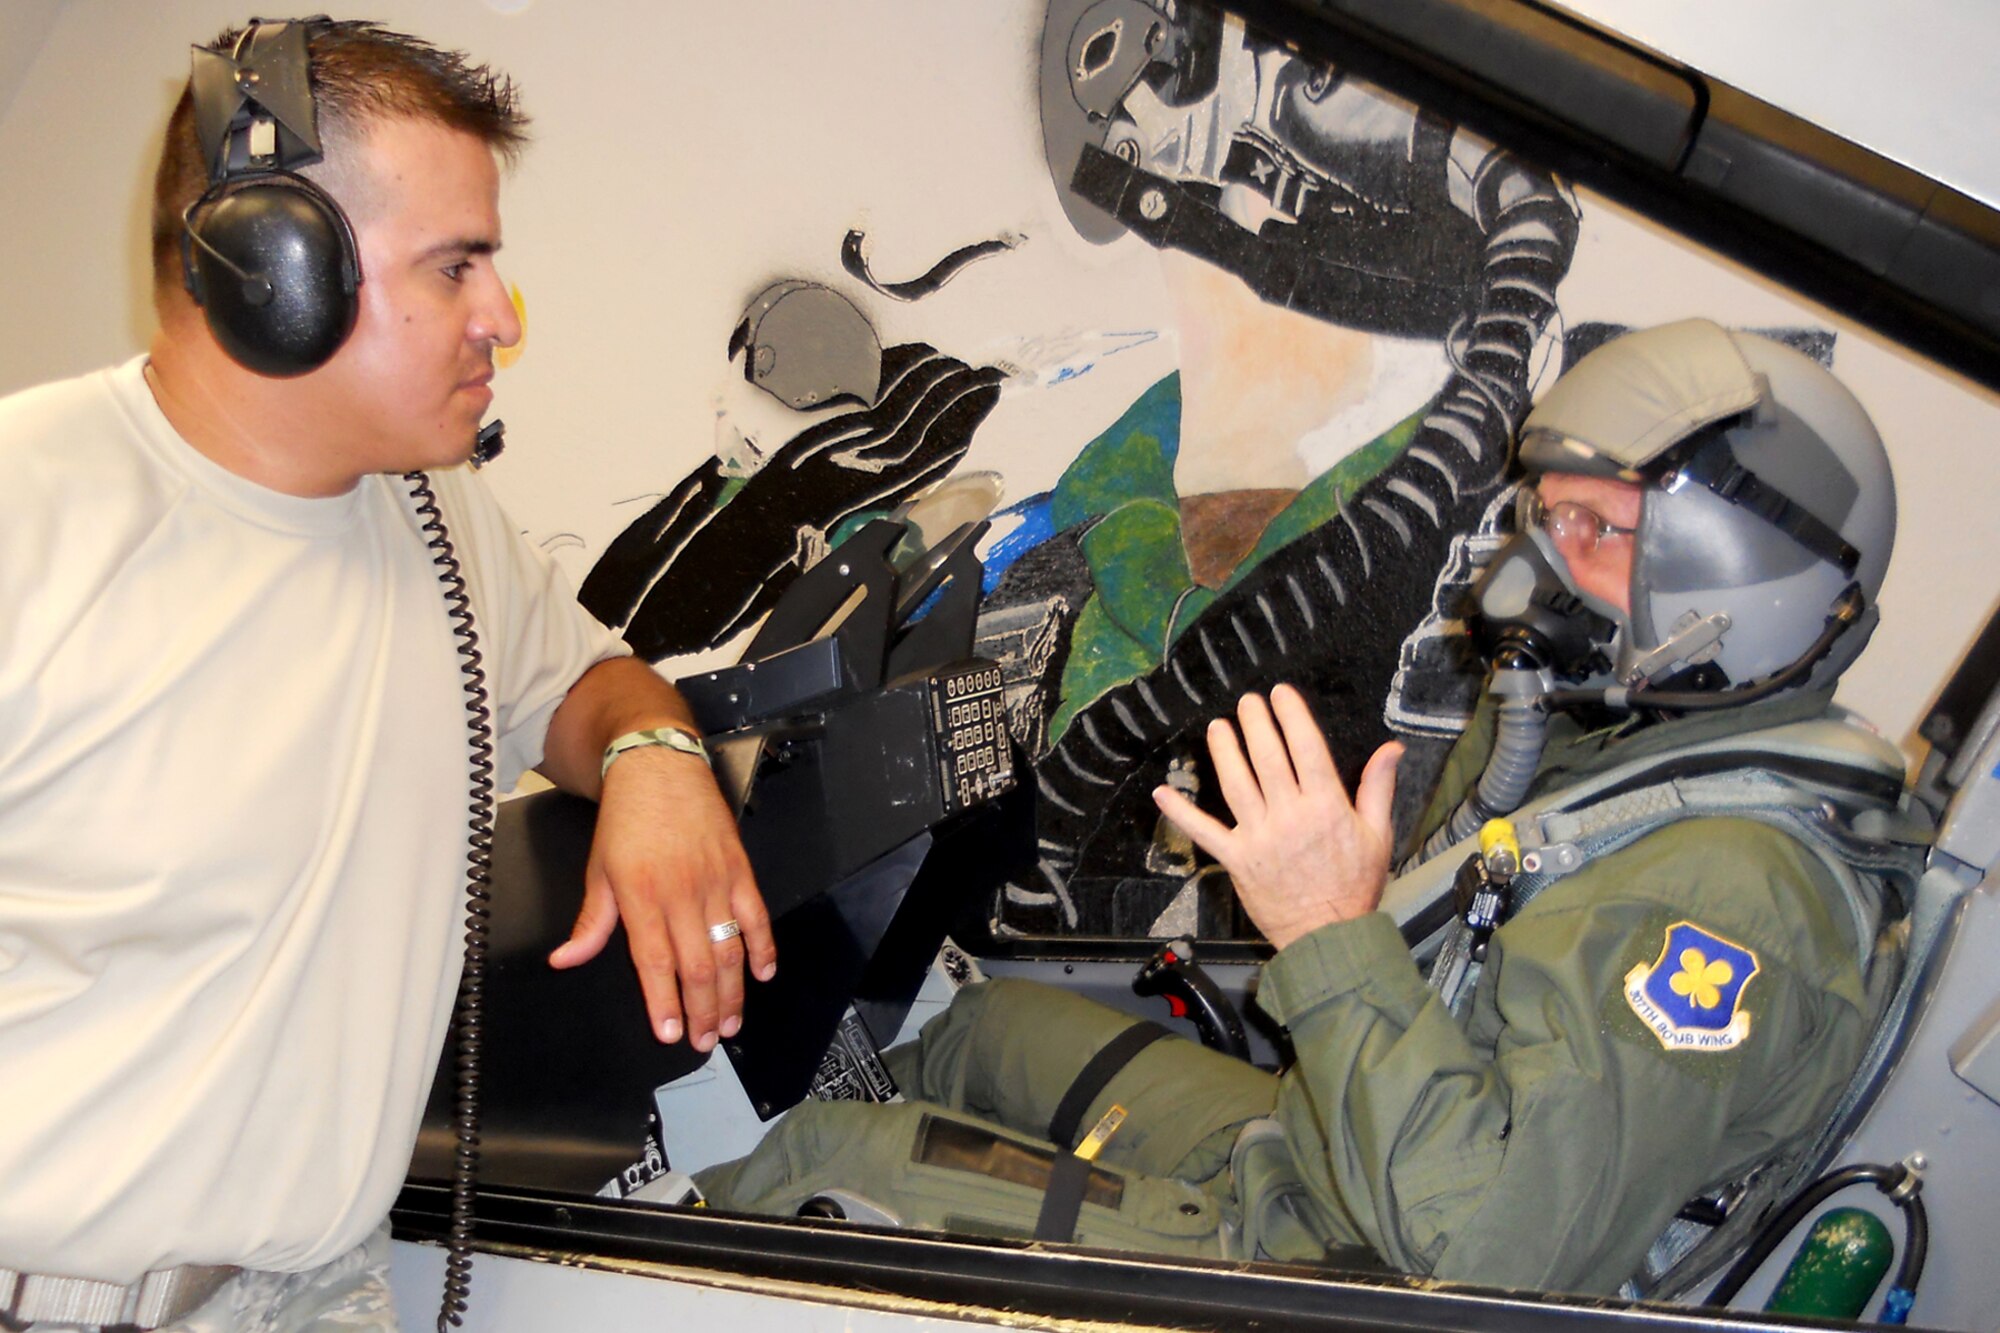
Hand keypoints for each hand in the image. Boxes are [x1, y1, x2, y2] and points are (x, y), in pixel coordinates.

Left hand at [548, 748, 774, 1050]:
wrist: (658, 767)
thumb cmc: (626, 819)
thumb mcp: (598, 871)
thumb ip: (590, 923)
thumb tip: (566, 960)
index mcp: (641, 896)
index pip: (655, 962)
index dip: (665, 1003)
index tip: (671, 1034)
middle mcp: (681, 892)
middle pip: (698, 965)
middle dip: (703, 1010)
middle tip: (705, 1040)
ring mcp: (714, 881)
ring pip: (729, 949)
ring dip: (733, 992)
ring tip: (731, 1023)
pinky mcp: (739, 869)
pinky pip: (756, 916)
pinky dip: (763, 947)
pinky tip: (763, 974)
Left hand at [1153, 684, 1401, 950]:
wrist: (1329, 936)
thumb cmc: (1354, 887)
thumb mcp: (1378, 836)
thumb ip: (1378, 788)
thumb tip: (1391, 749)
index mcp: (1326, 807)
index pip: (1306, 749)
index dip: (1291, 717)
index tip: (1280, 695)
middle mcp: (1290, 817)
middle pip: (1267, 759)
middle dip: (1255, 725)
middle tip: (1247, 702)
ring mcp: (1259, 838)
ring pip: (1236, 785)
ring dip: (1224, 752)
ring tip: (1218, 728)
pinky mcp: (1237, 859)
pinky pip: (1204, 832)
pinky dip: (1181, 813)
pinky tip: (1162, 792)